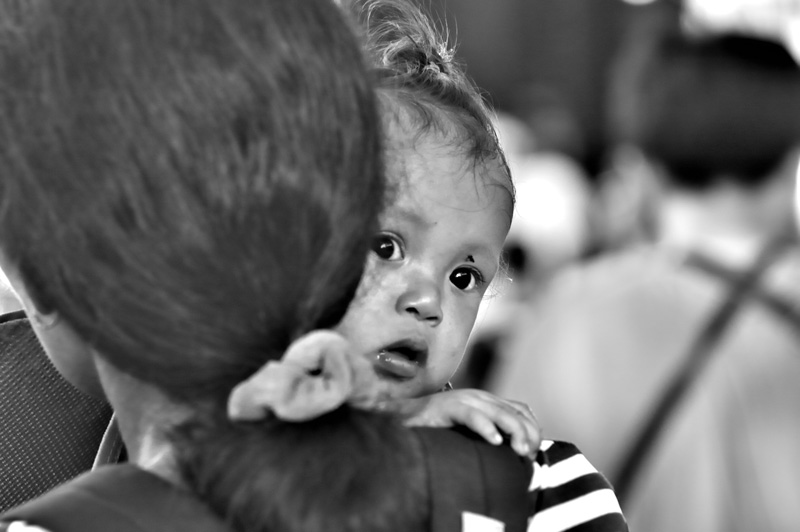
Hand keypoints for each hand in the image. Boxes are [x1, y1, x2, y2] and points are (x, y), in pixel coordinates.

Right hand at [398, 389, 540, 457]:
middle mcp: (479, 397)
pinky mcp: (448, 406)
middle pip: (515, 412)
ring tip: (518, 451)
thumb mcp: (470, 431)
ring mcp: (464, 400)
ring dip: (514, 432)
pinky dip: (486, 427)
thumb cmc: (436, 429)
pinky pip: (472, 415)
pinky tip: (494, 441)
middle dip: (528, 433)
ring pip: (499, 413)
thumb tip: (515, 452)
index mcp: (487, 401)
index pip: (521, 410)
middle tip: (528, 454)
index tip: (534, 451)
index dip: (533, 428)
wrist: (402, 417)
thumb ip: (489, 434)